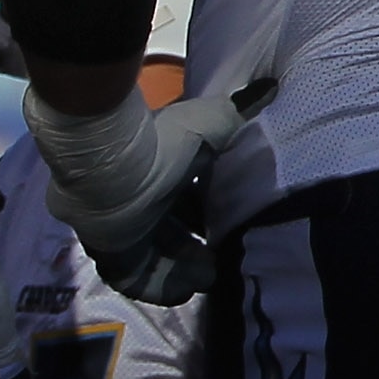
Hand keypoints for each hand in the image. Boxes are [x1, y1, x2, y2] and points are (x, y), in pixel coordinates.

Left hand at [33, 90, 237, 306]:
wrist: (112, 162)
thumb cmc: (160, 142)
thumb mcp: (207, 125)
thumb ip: (236, 113)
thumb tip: (269, 88)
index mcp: (154, 172)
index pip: (179, 199)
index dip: (203, 215)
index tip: (227, 225)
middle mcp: (135, 201)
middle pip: (166, 233)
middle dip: (194, 249)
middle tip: (220, 262)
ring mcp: (118, 229)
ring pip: (153, 257)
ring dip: (182, 270)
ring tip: (209, 277)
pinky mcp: (109, 253)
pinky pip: (134, 279)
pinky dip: (160, 287)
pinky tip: (186, 291)